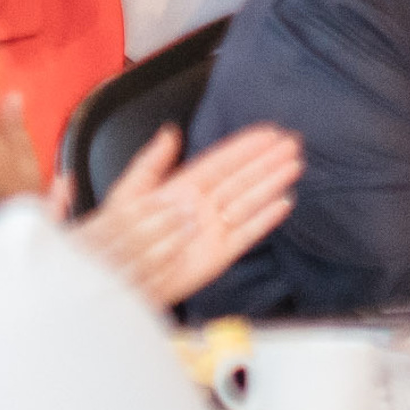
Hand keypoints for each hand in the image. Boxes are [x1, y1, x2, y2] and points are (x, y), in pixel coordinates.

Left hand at [70, 122, 302, 309]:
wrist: (116, 276)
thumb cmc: (117, 238)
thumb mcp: (128, 192)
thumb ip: (150, 162)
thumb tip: (169, 132)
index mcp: (183, 188)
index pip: (222, 162)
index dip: (246, 147)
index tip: (268, 133)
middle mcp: (202, 207)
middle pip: (242, 178)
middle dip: (267, 161)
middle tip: (291, 143)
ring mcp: (211, 231)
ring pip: (248, 201)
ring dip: (271, 183)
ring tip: (293, 166)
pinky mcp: (216, 256)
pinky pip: (245, 235)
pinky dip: (265, 221)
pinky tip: (283, 204)